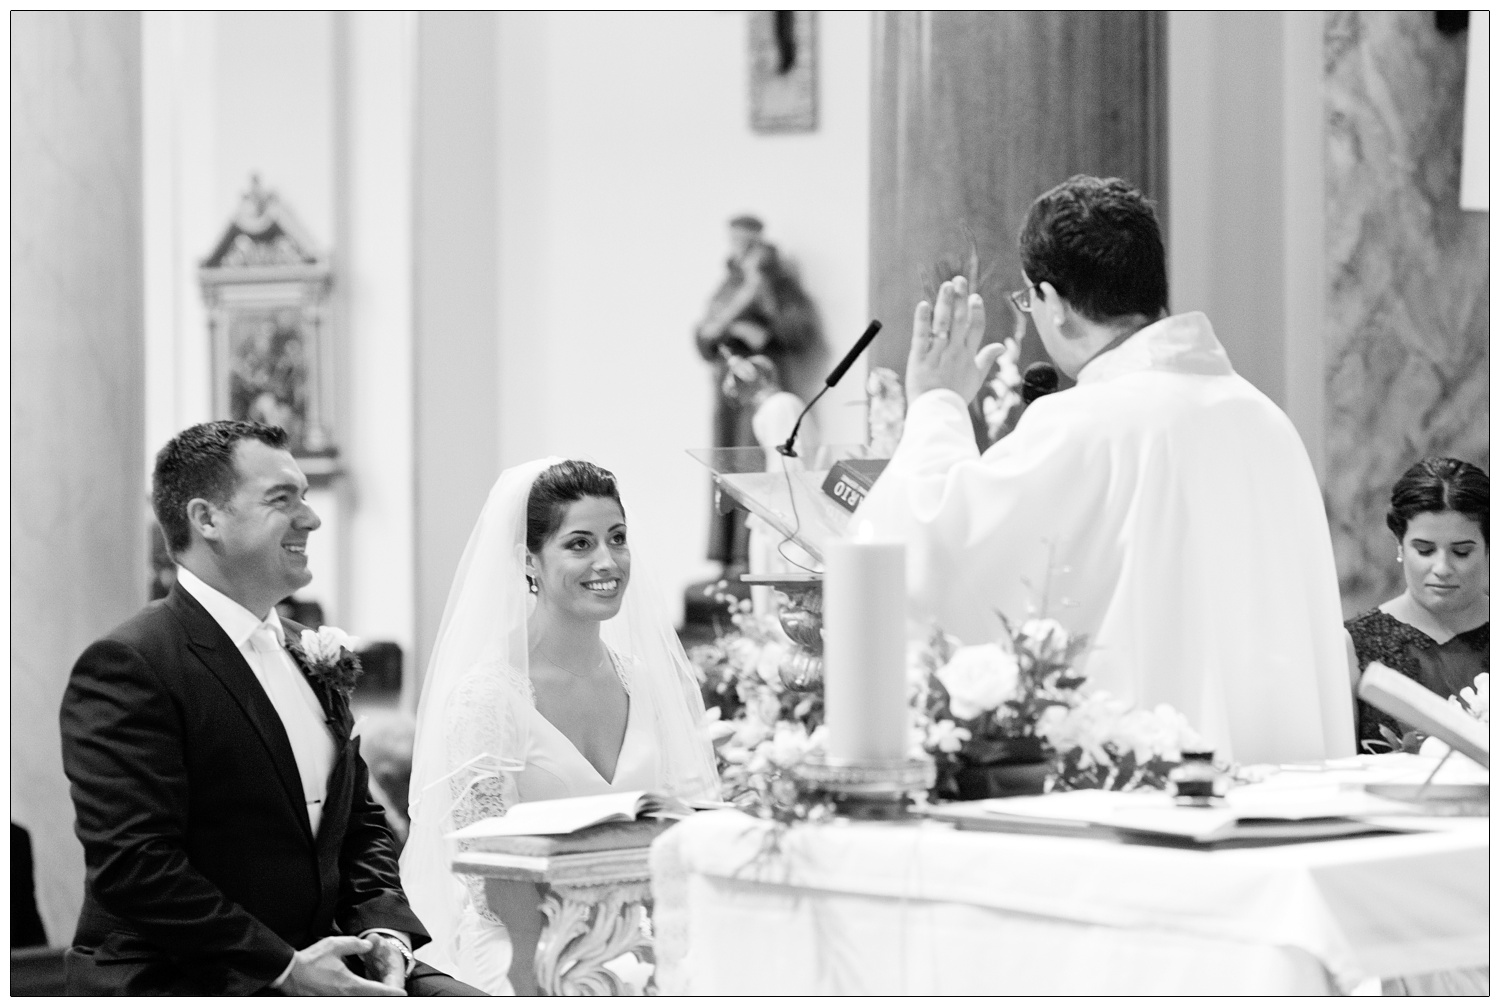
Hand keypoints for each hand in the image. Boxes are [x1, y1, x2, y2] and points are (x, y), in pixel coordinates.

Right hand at [279, 936, 406, 995]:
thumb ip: (355, 944)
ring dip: (368, 996)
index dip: (390, 993)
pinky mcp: (326, 1001)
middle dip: (381, 997)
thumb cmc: (310, 960)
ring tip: (378, 992)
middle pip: (368, 999)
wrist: (288, 973)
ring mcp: (334, 1000)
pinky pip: (345, 999)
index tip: (402, 994)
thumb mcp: (335, 945)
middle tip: (393, 994)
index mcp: (349, 984)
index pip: (375, 991)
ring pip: (356, 1000)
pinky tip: (359, 991)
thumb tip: (369, 945)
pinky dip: (356, 996)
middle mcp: (343, 996)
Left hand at [905, 275, 1004, 404]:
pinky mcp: (919, 358)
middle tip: (959, 280)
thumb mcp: (976, 378)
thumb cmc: (956, 396)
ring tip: (947, 285)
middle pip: (959, 320)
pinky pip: (922, 336)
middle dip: (960, 299)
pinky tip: (924, 305)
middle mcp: (954, 351)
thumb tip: (1001, 347)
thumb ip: (986, 359)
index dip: (976, 311)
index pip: (976, 327)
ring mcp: (937, 354)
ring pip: (942, 324)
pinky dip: (923, 320)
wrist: (937, 414)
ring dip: (945, 303)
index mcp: (968, 355)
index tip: (974, 297)